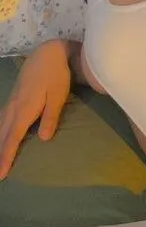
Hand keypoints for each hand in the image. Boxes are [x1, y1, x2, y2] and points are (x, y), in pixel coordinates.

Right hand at [0, 40, 70, 178]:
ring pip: (0, 126)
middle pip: (2, 134)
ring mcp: (12, 101)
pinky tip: (1, 133)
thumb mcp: (58, 96)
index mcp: (24, 110)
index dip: (6, 157)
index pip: (13, 138)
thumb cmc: (56, 75)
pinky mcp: (15, 96)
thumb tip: (44, 138)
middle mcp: (14, 107)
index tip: (2, 173)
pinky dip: (0, 130)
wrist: (48, 53)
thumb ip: (51, 117)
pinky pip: (3, 118)